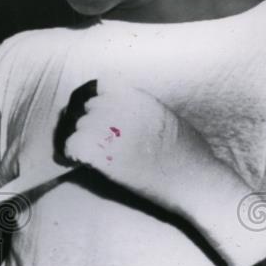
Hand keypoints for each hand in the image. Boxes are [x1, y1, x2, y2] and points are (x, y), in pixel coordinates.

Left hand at [58, 79, 260, 265]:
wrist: (195, 180)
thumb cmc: (189, 153)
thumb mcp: (166, 116)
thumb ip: (141, 107)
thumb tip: (124, 109)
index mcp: (136, 96)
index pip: (100, 86)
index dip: (95, 101)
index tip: (96, 115)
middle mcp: (119, 107)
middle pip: (86, 109)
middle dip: (89, 124)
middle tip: (95, 142)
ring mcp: (107, 129)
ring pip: (77, 127)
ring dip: (81, 140)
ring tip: (90, 155)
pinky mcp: (100, 153)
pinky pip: (71, 146)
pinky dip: (71, 154)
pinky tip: (79, 162)